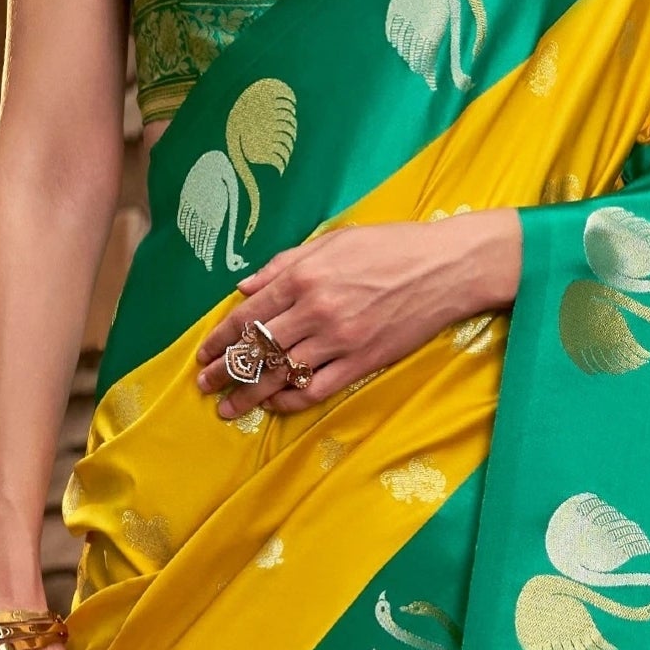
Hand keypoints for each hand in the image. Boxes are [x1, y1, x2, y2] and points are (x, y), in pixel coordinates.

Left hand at [194, 213, 520, 422]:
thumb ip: (284, 264)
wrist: (446, 268)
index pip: (248, 314)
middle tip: (204, 387)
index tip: (203, 354)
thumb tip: (243, 287)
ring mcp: (339, 339)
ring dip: (249, 394)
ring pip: (280, 374)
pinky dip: (290, 400)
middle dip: (224, 371)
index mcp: (304, 276)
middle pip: (257, 348)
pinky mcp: (362, 361)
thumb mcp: (333, 240)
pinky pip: (316, 388)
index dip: (219, 338)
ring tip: (228, 408)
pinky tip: (274, 405)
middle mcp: (315, 309)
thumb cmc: (391, 247)